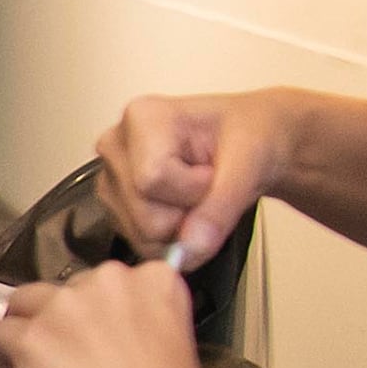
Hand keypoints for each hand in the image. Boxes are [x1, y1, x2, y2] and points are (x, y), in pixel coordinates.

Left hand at [0, 263, 214, 367]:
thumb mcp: (167, 345)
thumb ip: (133, 324)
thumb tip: (95, 333)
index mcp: (152, 281)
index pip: (104, 281)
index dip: (91, 313)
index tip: (90, 335)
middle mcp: (109, 281)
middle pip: (62, 290)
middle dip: (59, 322)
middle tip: (64, 360)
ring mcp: (67, 306)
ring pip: (24, 305)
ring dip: (28, 333)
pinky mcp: (33, 336)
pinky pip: (2, 336)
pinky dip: (6, 360)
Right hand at [96, 90, 296, 271]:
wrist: (254, 143)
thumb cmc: (251, 136)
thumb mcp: (250, 163)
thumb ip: (221, 206)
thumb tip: (190, 249)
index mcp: (142, 117)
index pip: (152, 179)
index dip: (194, 191)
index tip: (214, 171)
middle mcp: (116, 146)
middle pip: (145, 215)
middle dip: (189, 216)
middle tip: (211, 188)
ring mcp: (112, 179)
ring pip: (142, 236)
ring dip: (182, 231)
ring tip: (200, 197)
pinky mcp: (117, 207)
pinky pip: (142, 244)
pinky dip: (173, 240)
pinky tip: (186, 209)